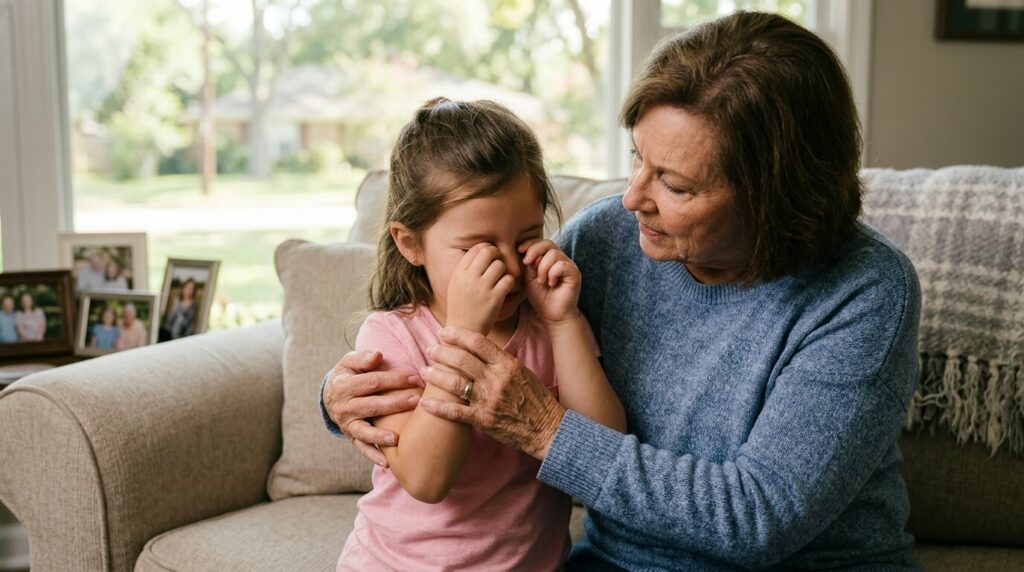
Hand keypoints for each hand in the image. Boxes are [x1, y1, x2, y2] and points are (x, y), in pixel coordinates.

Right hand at [323, 350, 422, 465]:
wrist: (330, 395)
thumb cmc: (348, 374)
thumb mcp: (350, 362)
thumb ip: (363, 358)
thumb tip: (378, 355)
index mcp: (343, 386)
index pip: (372, 382)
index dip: (394, 380)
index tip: (415, 378)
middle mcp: (343, 407)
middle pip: (372, 406)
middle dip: (395, 404)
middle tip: (417, 401)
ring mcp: (346, 424)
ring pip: (364, 431)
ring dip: (380, 436)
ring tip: (397, 438)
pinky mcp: (351, 437)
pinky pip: (362, 448)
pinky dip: (373, 455)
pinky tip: (387, 463)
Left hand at [417, 326, 565, 459]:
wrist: (548, 429)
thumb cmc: (536, 400)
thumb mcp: (522, 373)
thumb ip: (501, 361)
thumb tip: (481, 349)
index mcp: (508, 364)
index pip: (478, 342)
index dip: (457, 335)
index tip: (444, 332)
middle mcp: (497, 379)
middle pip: (462, 360)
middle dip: (442, 352)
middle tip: (430, 349)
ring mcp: (490, 400)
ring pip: (455, 383)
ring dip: (436, 375)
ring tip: (424, 371)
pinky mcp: (484, 420)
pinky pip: (456, 412)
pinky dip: (438, 407)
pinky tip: (425, 402)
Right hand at [446, 243, 515, 333]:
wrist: (463, 331)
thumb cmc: (461, 307)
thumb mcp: (456, 285)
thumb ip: (466, 268)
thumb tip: (481, 249)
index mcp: (459, 273)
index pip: (477, 248)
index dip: (487, 249)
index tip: (490, 259)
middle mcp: (469, 278)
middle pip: (489, 251)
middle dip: (497, 255)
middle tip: (499, 265)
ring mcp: (482, 288)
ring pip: (500, 265)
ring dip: (504, 270)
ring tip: (501, 279)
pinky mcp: (494, 298)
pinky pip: (508, 279)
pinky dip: (510, 282)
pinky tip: (505, 288)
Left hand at [519, 239, 580, 324]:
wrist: (551, 315)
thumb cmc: (540, 297)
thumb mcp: (528, 277)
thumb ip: (528, 263)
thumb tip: (526, 250)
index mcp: (549, 258)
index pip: (541, 242)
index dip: (530, 244)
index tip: (519, 251)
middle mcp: (561, 259)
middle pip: (548, 243)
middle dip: (534, 251)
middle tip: (527, 263)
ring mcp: (569, 266)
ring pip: (554, 254)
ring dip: (543, 268)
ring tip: (541, 281)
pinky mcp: (575, 274)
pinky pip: (561, 265)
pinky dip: (552, 274)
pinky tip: (551, 284)